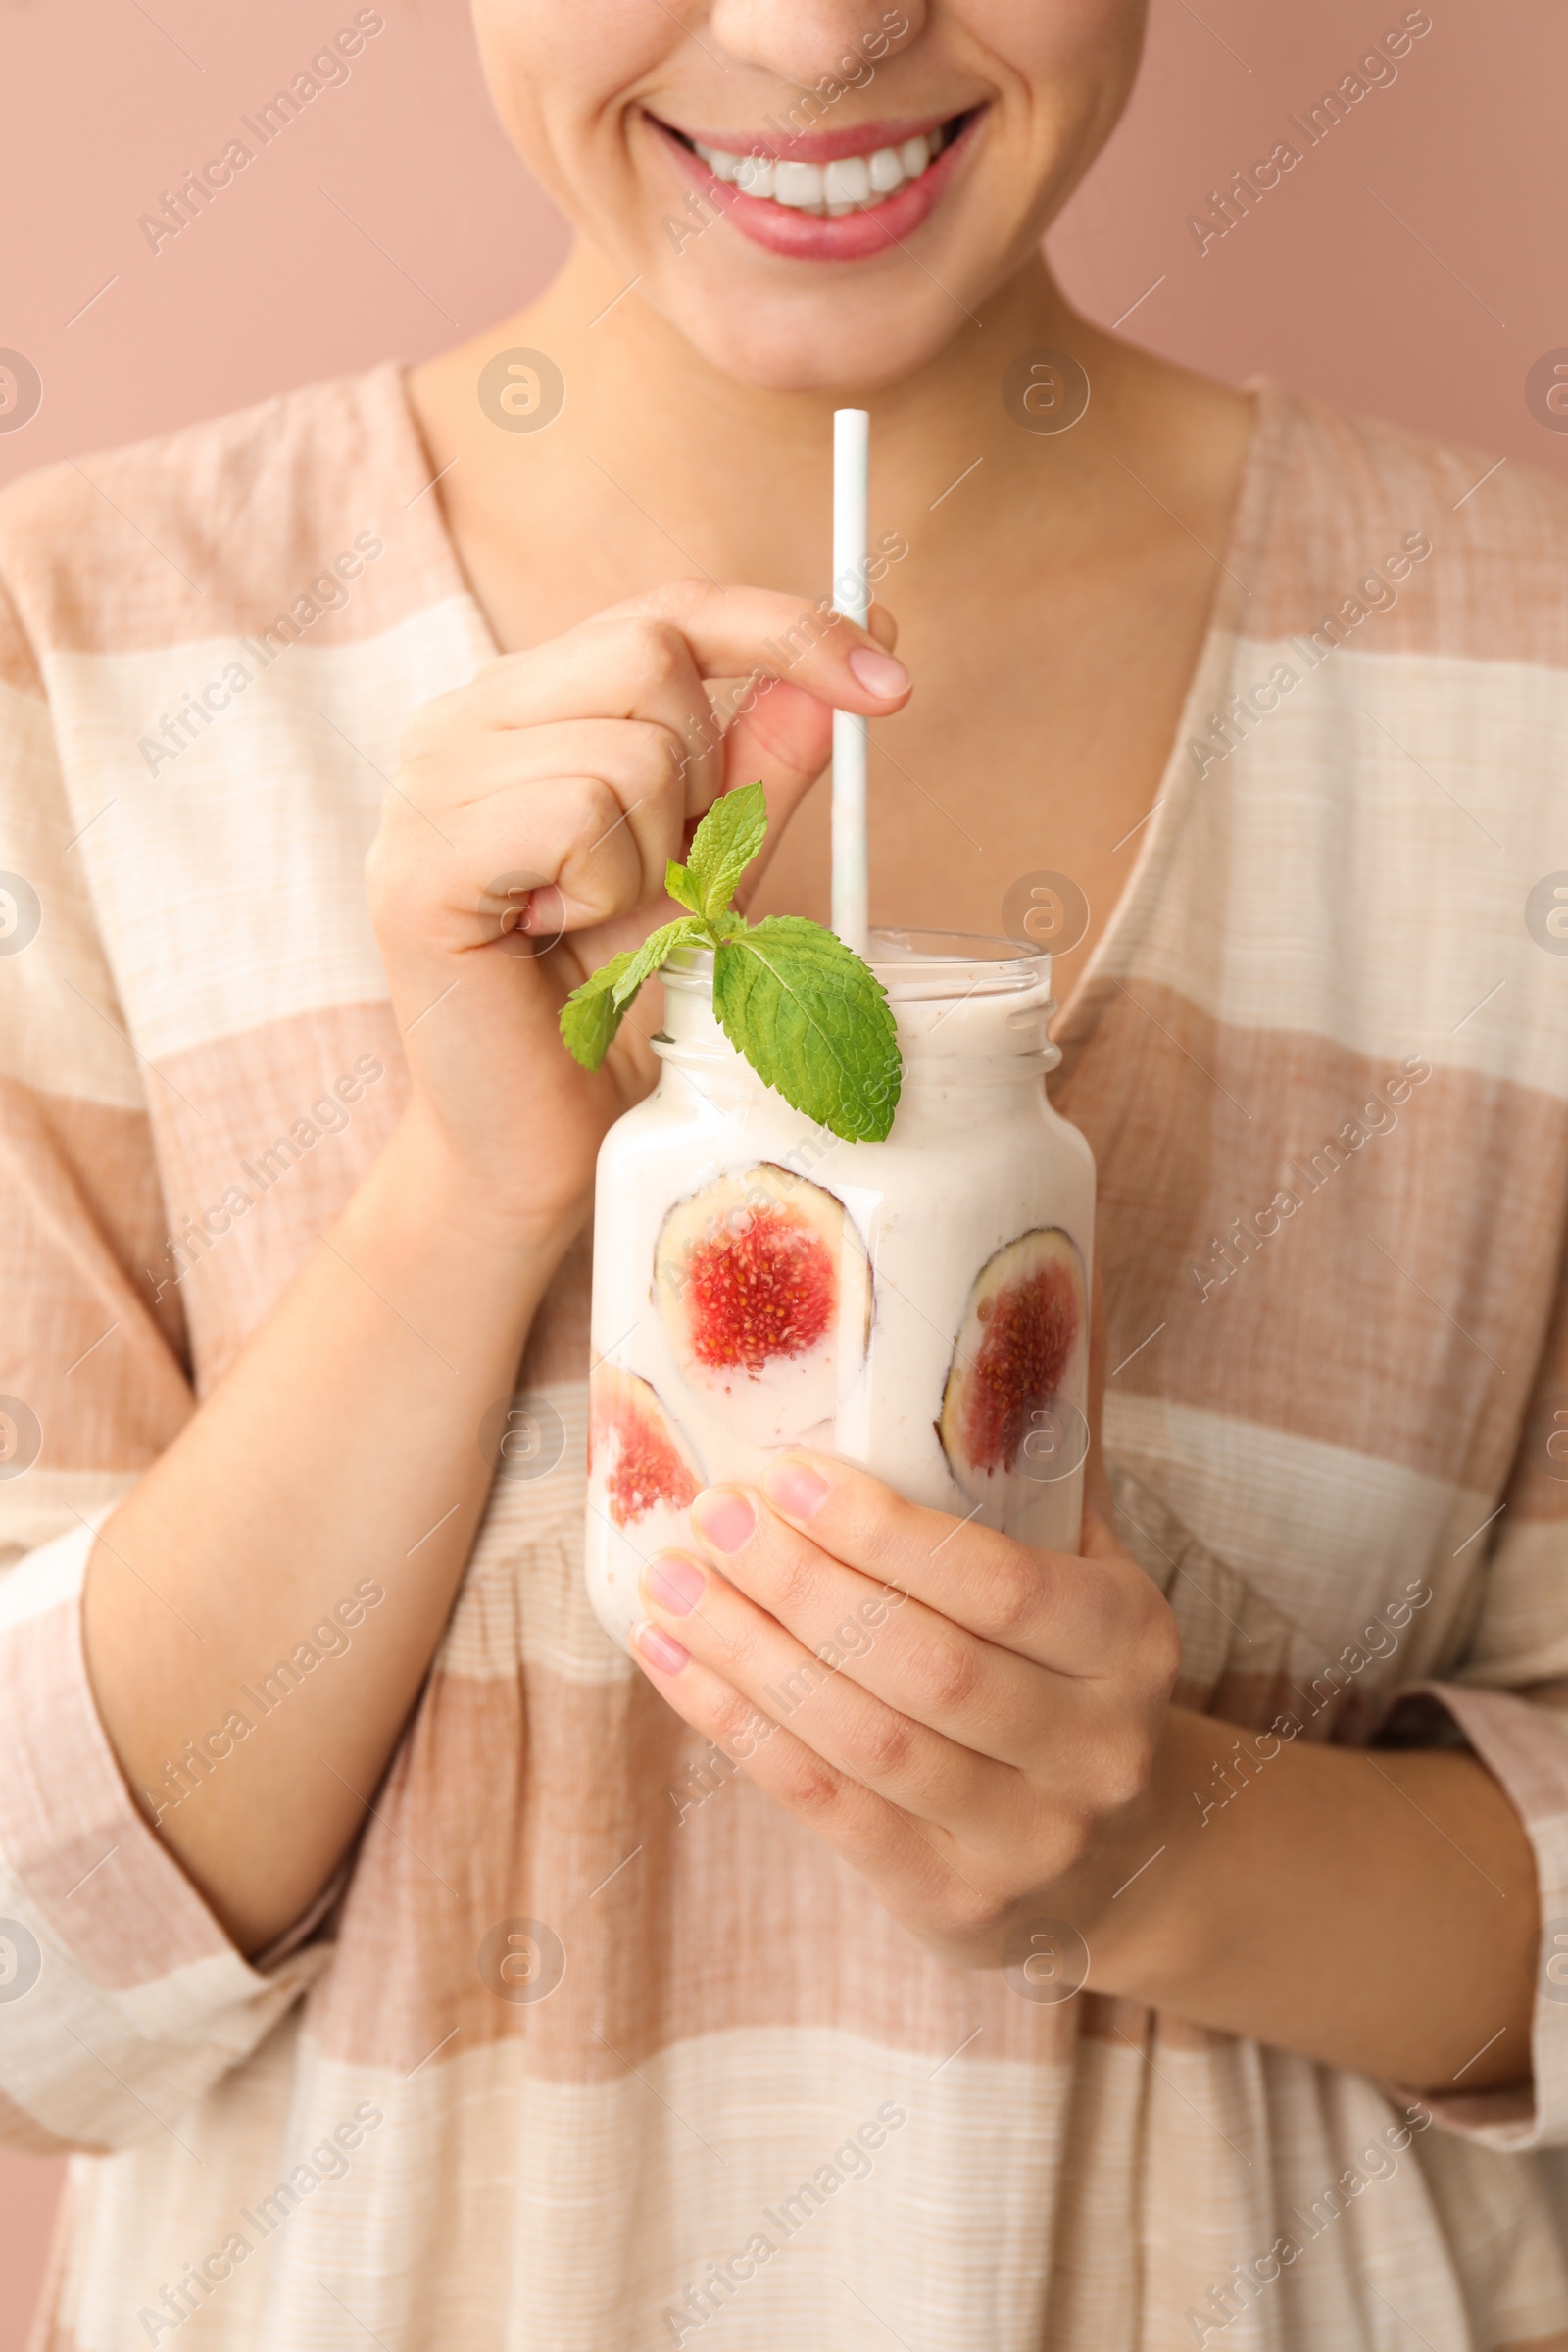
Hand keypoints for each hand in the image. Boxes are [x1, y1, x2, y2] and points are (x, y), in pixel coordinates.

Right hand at [364, 582, 909, 1237]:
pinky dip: (605, 891)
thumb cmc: (621, 1011)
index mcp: (521, 707)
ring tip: (598, 929)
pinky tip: (557, 943)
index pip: (664, 610)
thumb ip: (765, 762)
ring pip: (627, 748)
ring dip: (655, 862)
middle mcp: (455, 725)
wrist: (543, 1146)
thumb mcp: (715, 871)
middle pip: (650, 656)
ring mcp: (421, 790)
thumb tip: (866, 638)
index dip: (785, 629)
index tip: (892, 684)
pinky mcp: (416, 866)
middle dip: (702, 785)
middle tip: (659, 886)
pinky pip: (575, 814)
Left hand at [630, 1454, 1180, 1972]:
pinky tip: (677, 1662)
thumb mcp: (1092, 1570)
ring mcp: (1027, 1839)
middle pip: (923, 1665)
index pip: (1003, 1585)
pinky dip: (739, 1728)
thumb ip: (1044, 1457)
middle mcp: (1091, 1748)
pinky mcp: (953, 1901)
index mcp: (1130, 1644)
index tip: (791, 1474)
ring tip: (672, 1581)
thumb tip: (1025, 1288)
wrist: (1126, 1859)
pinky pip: (826, 1805)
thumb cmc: (1069, 1672)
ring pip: (863, 1739)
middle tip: (712, 1514)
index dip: (888, 1534)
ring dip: (750, 1655)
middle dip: (801, 1586)